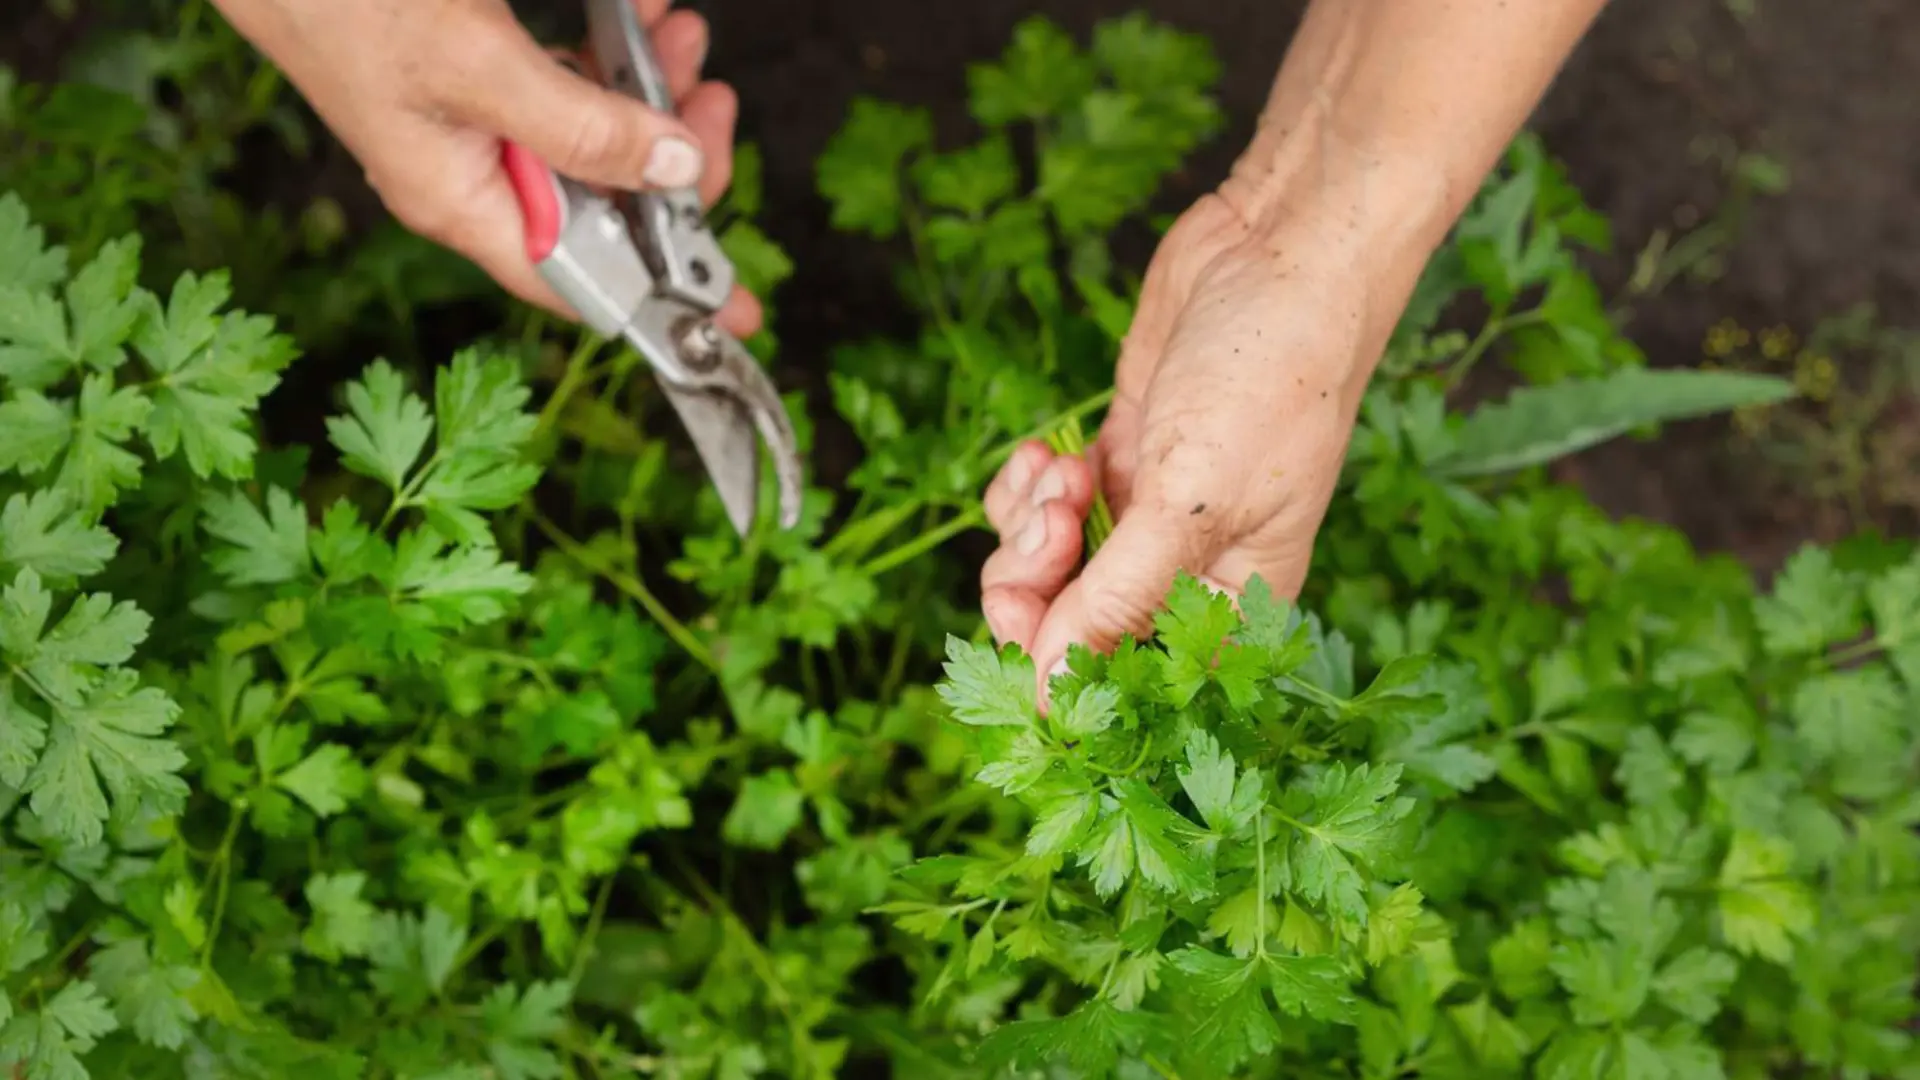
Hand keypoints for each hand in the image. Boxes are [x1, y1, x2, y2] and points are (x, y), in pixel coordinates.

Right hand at [212, 0, 758, 335]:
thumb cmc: (341, 2)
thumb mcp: (476, 69)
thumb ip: (579, 126)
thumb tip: (670, 167)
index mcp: (463, 204)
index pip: (583, 282)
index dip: (664, 294)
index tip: (738, 304)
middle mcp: (473, 174)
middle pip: (605, 199)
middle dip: (672, 156)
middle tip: (712, 105)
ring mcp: (476, 121)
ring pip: (595, 128)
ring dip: (650, 88)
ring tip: (680, 37)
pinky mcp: (479, 64)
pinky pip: (567, 74)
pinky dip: (611, 48)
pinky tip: (640, 13)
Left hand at [979, 185, 1409, 688]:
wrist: (1278, 252)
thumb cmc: (1270, 378)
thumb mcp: (1193, 501)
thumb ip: (1117, 598)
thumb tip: (1051, 689)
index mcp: (1229, 604)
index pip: (1129, 680)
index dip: (1065, 671)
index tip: (1031, 623)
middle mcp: (1186, 570)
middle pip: (1069, 629)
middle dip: (1035, 585)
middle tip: (1050, 524)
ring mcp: (1144, 514)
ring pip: (1044, 569)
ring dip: (1031, 526)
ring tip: (1063, 471)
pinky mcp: (1115, 461)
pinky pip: (1040, 509)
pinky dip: (1029, 487)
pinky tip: (1049, 451)